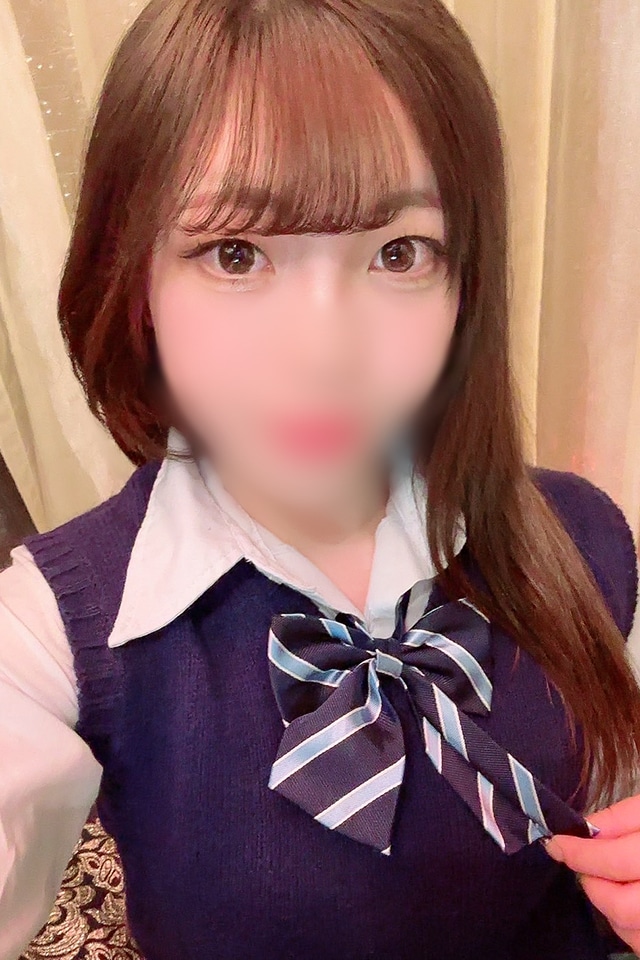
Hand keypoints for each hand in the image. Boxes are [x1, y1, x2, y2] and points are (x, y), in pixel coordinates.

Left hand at [543, 793, 639, 952]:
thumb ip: (621, 818)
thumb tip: (585, 830)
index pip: (617, 861)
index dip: (580, 854)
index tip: (557, 844)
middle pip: (623, 906)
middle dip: (594, 885)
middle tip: (585, 864)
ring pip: (631, 930)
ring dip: (609, 907)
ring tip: (610, 879)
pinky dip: (628, 925)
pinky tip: (630, 900)